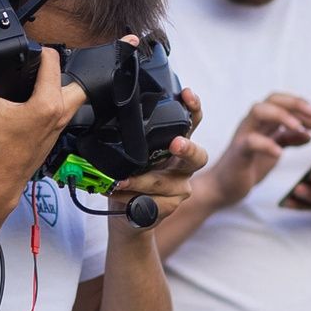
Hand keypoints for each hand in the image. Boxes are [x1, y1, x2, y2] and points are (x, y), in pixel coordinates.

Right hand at [0, 32, 85, 196]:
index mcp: (47, 102)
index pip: (52, 58)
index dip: (37, 49)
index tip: (22, 52)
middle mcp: (60, 112)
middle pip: (73, 76)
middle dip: (56, 67)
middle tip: (37, 66)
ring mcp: (60, 124)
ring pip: (74, 94)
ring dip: (59, 84)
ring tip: (37, 80)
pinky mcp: (56, 133)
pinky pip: (65, 109)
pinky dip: (54, 100)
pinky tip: (34, 100)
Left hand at [108, 90, 209, 229]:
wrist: (127, 216)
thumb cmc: (131, 177)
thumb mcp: (131, 154)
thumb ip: (132, 139)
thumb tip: (112, 116)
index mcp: (177, 145)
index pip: (192, 122)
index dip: (193, 107)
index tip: (187, 94)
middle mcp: (183, 166)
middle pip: (197, 156)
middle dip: (186, 148)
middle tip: (175, 143)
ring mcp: (180, 188)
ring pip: (162, 182)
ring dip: (138, 181)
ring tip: (119, 180)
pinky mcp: (170, 207)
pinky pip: (151, 202)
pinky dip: (129, 197)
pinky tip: (116, 193)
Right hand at [192, 92, 310, 209]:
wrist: (223, 188)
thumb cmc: (248, 166)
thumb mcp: (273, 151)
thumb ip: (289, 138)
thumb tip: (309, 133)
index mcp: (263, 121)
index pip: (286, 104)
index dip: (306, 110)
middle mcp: (253, 122)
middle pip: (274, 99)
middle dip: (297, 103)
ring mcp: (243, 135)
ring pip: (259, 111)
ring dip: (282, 115)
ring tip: (300, 127)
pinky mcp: (238, 152)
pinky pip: (251, 142)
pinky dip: (267, 144)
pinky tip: (280, 153)